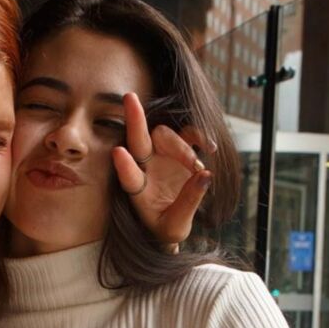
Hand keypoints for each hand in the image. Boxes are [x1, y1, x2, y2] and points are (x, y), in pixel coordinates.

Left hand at [111, 93, 212, 247]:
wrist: (173, 222)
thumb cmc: (167, 229)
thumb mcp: (176, 226)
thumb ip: (189, 202)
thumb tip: (206, 175)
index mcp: (137, 191)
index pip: (129, 177)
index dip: (124, 166)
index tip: (118, 153)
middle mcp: (145, 168)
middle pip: (137, 141)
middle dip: (134, 120)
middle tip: (130, 98)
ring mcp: (160, 156)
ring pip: (164, 135)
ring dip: (181, 147)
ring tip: (196, 167)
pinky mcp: (179, 150)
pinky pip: (187, 133)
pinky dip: (199, 135)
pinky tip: (210, 147)